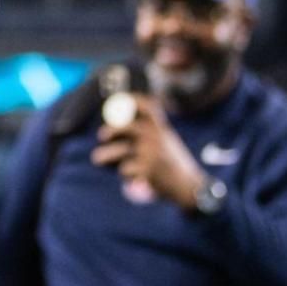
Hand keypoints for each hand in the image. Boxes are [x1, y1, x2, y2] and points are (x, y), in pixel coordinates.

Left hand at [91, 94, 207, 211]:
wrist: (189, 187)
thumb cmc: (175, 165)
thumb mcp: (168, 142)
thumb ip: (150, 133)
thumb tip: (118, 126)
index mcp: (162, 129)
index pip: (147, 107)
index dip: (133, 100)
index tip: (118, 98)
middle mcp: (156, 137)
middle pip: (125, 127)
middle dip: (110, 130)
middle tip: (101, 136)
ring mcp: (151, 153)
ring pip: (119, 151)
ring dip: (104, 156)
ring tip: (97, 159)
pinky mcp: (146, 170)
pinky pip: (125, 169)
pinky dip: (125, 175)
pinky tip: (132, 179)